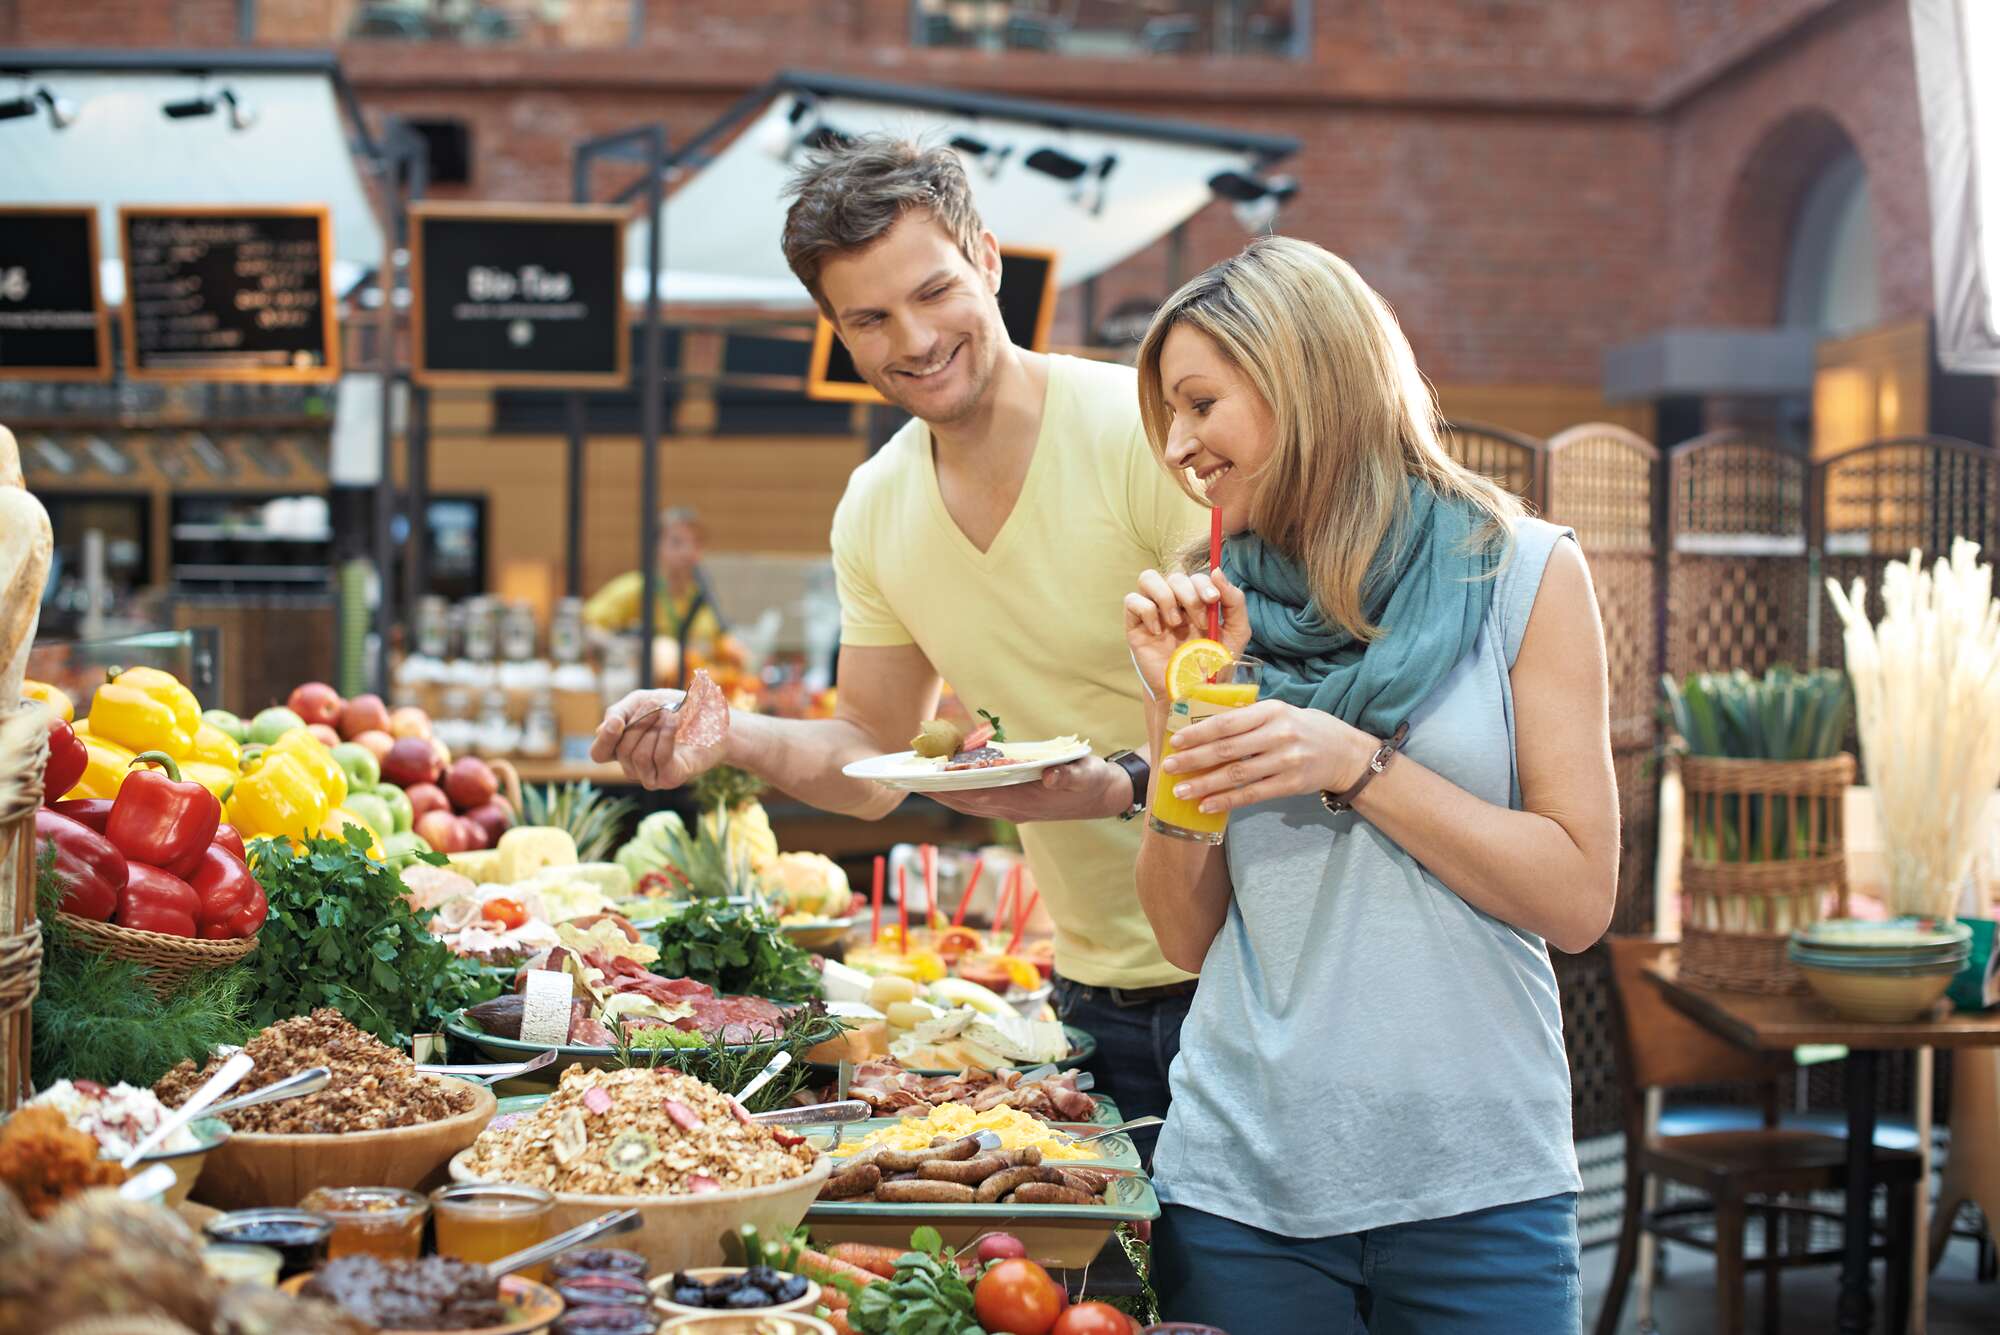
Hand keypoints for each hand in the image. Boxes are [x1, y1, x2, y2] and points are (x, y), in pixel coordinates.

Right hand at [589, 688, 726, 789]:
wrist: (715, 719)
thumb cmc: (678, 709)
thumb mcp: (644, 701)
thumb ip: (620, 712)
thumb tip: (602, 729)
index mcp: (622, 748)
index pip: (599, 754)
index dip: (604, 739)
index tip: (617, 721)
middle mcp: (633, 766)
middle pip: (620, 750)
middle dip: (640, 723)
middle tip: (659, 706)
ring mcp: (651, 776)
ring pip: (638, 756)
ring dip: (655, 728)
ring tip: (671, 713)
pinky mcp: (670, 778)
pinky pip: (659, 758)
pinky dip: (667, 735)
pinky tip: (675, 721)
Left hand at [927, 756, 1129, 821]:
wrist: (1104, 797)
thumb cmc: (1094, 780)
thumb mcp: (1087, 774)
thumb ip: (1069, 776)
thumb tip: (1050, 777)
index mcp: (1026, 801)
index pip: (981, 795)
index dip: (953, 788)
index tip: (928, 780)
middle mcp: (1013, 809)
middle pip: (966, 802)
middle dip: (936, 792)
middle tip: (905, 779)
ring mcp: (1011, 809)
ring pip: (968, 804)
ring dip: (941, 794)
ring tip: (914, 780)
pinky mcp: (1013, 805)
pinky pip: (977, 801)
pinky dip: (957, 793)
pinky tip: (942, 782)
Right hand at [1124, 568, 1250, 697]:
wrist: (1193, 695)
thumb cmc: (1214, 666)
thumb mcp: (1236, 633)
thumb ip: (1234, 601)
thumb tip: (1216, 571)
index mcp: (1196, 603)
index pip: (1194, 576)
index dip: (1202, 583)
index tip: (1213, 601)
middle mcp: (1174, 604)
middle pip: (1174, 575)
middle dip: (1188, 594)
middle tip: (1199, 622)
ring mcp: (1153, 614)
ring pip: (1148, 578)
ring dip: (1165, 596)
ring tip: (1176, 623)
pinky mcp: (1135, 627)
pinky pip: (1131, 600)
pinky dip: (1146, 611)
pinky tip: (1158, 632)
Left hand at [1161, 699, 1372, 814]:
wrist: (1344, 752)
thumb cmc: (1301, 728)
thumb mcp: (1278, 712)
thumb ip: (1247, 718)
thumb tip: (1201, 727)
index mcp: (1271, 710)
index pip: (1227, 721)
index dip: (1198, 732)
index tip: (1175, 741)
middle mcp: (1279, 734)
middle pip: (1228, 749)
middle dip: (1194, 759)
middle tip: (1168, 767)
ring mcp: (1286, 761)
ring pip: (1237, 775)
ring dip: (1205, 784)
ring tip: (1180, 791)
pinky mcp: (1291, 785)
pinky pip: (1252, 795)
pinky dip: (1227, 801)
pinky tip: (1206, 806)